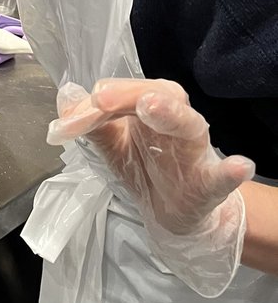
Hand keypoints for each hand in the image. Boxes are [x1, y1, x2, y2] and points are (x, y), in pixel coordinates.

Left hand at [48, 78, 254, 295]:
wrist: (170, 211)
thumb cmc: (144, 166)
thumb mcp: (112, 145)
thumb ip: (89, 124)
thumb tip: (65, 98)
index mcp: (150, 107)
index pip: (124, 91)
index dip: (95, 102)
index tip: (69, 119)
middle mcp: (175, 120)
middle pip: (157, 94)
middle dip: (127, 94)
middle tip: (101, 99)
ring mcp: (195, 150)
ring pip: (188, 125)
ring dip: (171, 114)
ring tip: (152, 107)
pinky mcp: (210, 183)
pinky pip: (223, 176)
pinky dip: (231, 171)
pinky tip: (238, 167)